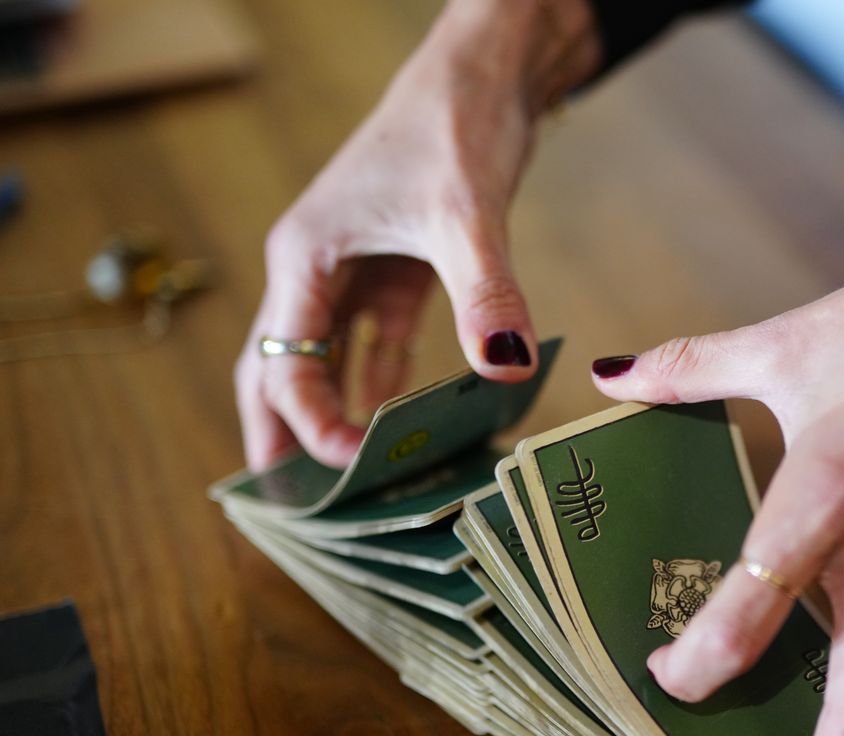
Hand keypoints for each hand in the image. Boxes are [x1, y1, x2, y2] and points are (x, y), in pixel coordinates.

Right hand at [235, 0, 598, 469]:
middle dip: (287, 436)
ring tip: (357, 481)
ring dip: (343, 418)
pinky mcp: (400, 270)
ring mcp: (358, 271)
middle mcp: (319, 270)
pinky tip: (416, 426)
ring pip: (335, 363)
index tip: (349, 468)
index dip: (309, 424)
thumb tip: (507, 372)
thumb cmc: (452, 122)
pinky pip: (384, 344)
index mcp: (305, 257)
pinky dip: (394, 385)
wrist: (484, 71)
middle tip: (297, 504)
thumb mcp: (465, 213)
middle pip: (285, 370)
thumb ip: (485, 294)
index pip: (286, 363)